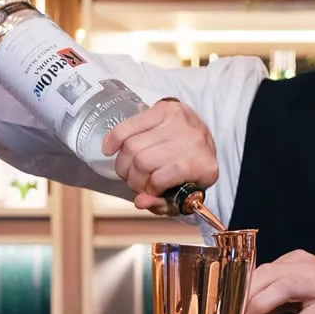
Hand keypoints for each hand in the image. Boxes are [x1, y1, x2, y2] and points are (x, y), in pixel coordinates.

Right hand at [101, 99, 217, 214]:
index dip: (150, 188)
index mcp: (204, 166)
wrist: (201, 140)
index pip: (163, 177)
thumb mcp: (183, 195)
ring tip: (130, 169)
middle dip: (133, 178)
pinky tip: (110, 150)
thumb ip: (162, 204)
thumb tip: (140, 202)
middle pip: (143, 162)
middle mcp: (194, 141)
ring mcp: (179, 122)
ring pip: (132, 146)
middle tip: (137, 182)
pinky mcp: (164, 109)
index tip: (149, 191)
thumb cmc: (191, 171)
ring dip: (124, 164)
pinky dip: (114, 140)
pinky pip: (128, 126)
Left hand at [241, 251, 314, 313]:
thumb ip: (278, 300)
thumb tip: (246, 313)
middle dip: (242, 298)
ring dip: (256, 309)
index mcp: (298, 260)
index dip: (238, 289)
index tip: (222, 308)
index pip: (259, 270)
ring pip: (280, 289)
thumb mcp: (304, 295)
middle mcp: (309, 267)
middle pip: (265, 276)